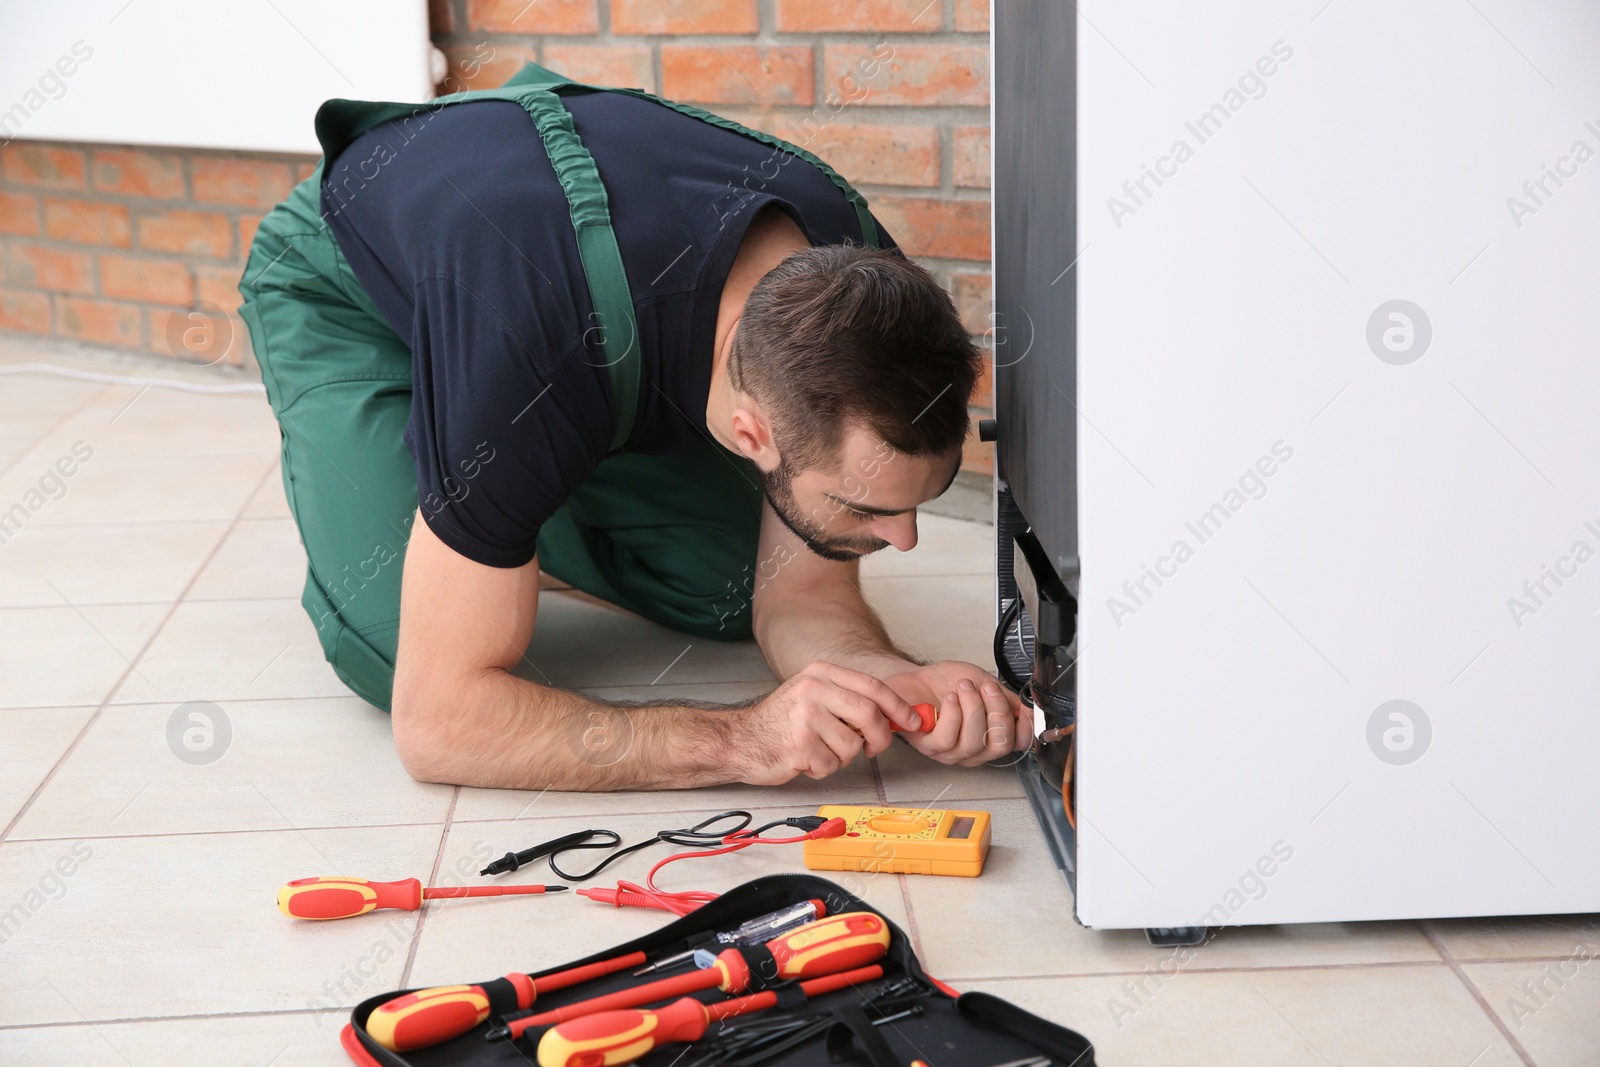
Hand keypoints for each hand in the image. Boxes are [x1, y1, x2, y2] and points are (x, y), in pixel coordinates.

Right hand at [730, 661, 920, 784]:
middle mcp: (814, 689)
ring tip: (820, 750)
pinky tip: (805, 760)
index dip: (899, 707)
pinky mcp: (799, 745)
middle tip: (872, 748)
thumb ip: (848, 699)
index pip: (873, 686)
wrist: (740, 740)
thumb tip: (893, 716)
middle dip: (880, 738)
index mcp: (821, 673)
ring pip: (853, 746)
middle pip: (870, 716)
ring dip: (842, 757)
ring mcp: (806, 717)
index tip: (914, 722)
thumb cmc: (781, 722)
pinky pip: (832, 765)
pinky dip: (823, 769)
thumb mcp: (812, 695)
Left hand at [883, 660, 1030, 766]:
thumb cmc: (947, 684)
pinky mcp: (929, 747)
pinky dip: (952, 714)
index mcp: (990, 737)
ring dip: (972, 707)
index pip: (1018, 744)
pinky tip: (950, 699)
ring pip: (974, 741)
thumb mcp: (984, 684)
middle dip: (998, 711)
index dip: (1024, 726)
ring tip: (964, 687)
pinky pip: (947, 738)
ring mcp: (952, 752)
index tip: (1021, 705)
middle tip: (987, 688)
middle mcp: (974, 750)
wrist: (917, 678)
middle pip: (999, 745)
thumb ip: (1007, 698)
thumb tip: (1028, 707)